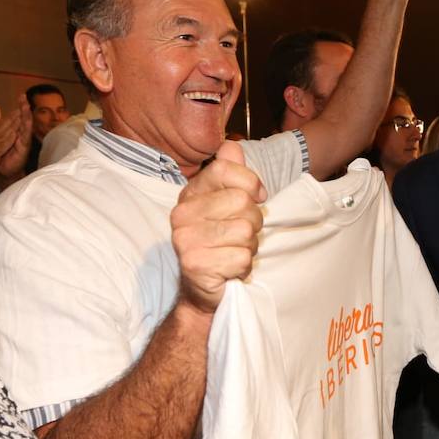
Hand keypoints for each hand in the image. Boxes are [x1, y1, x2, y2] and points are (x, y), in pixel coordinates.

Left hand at [0, 94, 31, 179]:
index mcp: (15, 130)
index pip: (17, 116)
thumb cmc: (3, 154)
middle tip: (24, 97)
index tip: (21, 96)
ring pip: (25, 126)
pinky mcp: (24, 149)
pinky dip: (26, 130)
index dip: (20, 106)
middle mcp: (20, 134)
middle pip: (23, 118)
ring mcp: (23, 141)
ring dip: (27, 116)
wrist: (4, 171)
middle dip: (24, 108)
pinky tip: (27, 122)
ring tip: (26, 106)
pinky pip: (25, 138)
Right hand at [170, 141, 264, 313]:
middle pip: (242, 202)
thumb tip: (232, 147)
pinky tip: (229, 269)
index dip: (251, 183)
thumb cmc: (220, 244)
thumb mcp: (226, 204)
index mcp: (189, 195)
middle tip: (239, 236)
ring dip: (249, 246)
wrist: (203, 290)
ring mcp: (186, 240)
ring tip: (234, 252)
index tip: (256, 199)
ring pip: (245, 230)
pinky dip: (243, 265)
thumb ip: (230, 173)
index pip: (225, 169)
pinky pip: (242, 257)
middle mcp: (182, 214)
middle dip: (252, 222)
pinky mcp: (196, 264)